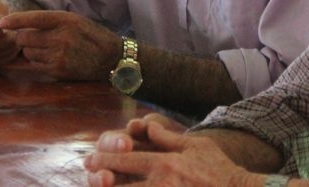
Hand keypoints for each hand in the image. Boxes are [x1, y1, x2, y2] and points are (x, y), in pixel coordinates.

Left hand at [0, 9, 121, 80]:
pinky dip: (37, 62)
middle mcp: (61, 37)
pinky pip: (35, 65)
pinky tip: (49, 58)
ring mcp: (59, 55)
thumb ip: (53, 22)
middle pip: (25, 38)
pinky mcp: (58, 70)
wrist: (112, 58)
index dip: (15, 20)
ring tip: (44, 49)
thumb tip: (25, 26)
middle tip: (29, 39)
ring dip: (30, 51)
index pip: (34, 18)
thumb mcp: (76, 21)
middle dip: (22, 38)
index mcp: (65, 20)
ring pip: (28, 53)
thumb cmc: (92, 36)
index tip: (2, 23)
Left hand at [85, 117, 251, 186]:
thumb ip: (168, 137)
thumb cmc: (219, 169)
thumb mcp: (196, 145)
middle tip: (89, 174)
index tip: (91, 158)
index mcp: (165, 164)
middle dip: (100, 178)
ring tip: (100, 185)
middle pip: (119, 184)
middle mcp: (160, 185)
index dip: (104, 159)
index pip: (125, 161)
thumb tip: (146, 128)